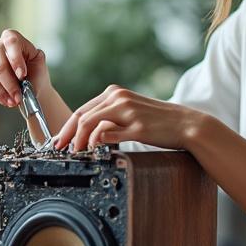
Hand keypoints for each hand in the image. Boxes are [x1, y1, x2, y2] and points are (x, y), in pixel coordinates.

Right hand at [0, 29, 49, 108]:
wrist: (31, 87)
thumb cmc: (36, 74)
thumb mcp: (40, 65)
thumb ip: (35, 63)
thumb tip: (20, 72)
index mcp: (13, 38)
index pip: (11, 41)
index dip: (15, 59)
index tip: (22, 76)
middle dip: (9, 84)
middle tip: (18, 97)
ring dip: (1, 92)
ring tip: (13, 102)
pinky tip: (1, 97)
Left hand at [52, 85, 203, 151]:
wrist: (186, 124)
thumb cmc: (157, 121)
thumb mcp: (130, 112)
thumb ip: (109, 117)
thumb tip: (87, 134)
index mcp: (116, 93)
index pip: (82, 110)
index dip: (67, 127)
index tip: (60, 140)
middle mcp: (119, 97)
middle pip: (82, 116)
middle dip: (67, 135)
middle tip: (61, 149)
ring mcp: (127, 110)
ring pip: (90, 123)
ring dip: (79, 140)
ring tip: (76, 153)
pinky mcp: (136, 126)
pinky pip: (108, 134)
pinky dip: (96, 143)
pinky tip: (93, 151)